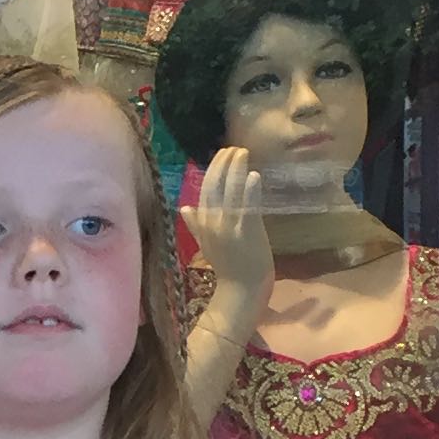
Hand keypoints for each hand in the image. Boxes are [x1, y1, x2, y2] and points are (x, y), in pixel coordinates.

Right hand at [185, 148, 272, 302]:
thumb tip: (185, 207)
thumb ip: (196, 224)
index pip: (204, 189)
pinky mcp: (247, 232)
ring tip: (243, 152)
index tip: (222, 154)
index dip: (213, 168)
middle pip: (214, 185)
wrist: (241, 290)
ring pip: (230, 191)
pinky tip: (254, 175)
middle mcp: (212, 222)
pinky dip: (249, 190)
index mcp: (202, 223)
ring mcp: (229, 227)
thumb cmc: (228, 267)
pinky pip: (247, 206)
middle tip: (234, 149)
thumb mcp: (206, 243)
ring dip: (236, 169)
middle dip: (223, 163)